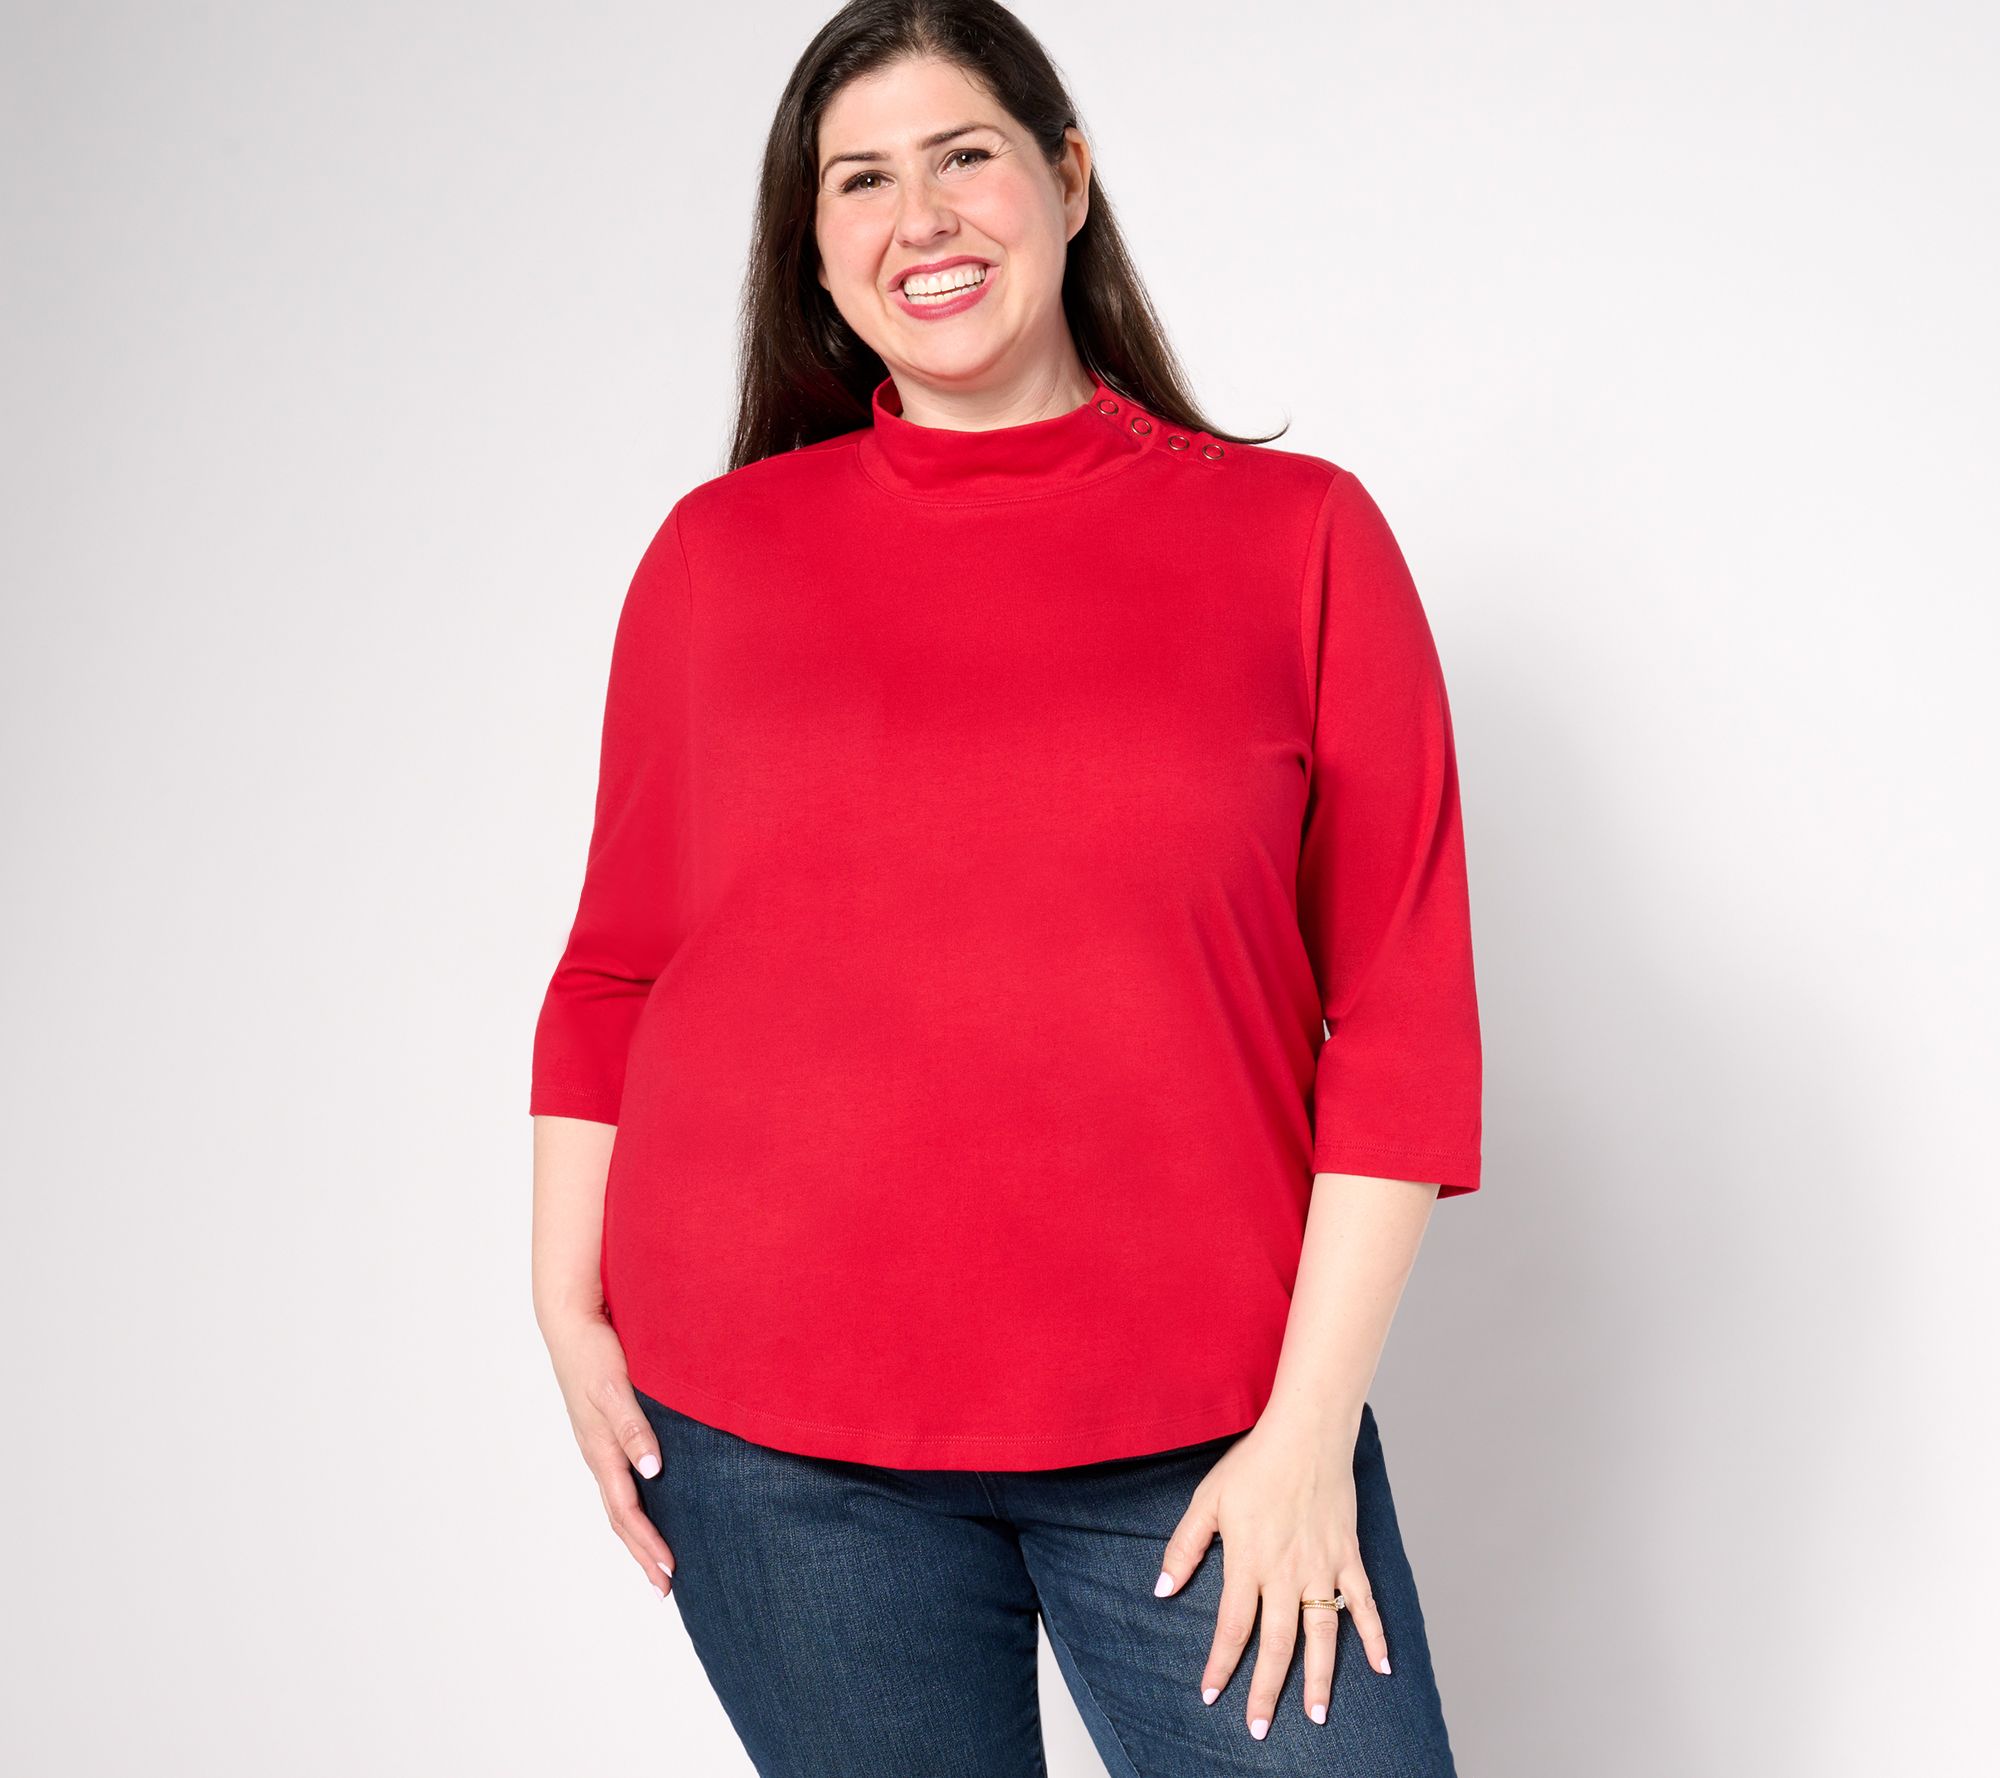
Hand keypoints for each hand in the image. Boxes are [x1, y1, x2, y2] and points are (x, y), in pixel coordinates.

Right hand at [541, 1305, 676, 1599]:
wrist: (571, 1322)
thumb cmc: (594, 1352)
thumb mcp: (614, 1389)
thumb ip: (633, 1427)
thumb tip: (652, 1471)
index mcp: (600, 1450)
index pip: (626, 1510)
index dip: (648, 1543)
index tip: (669, 1573)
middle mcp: (599, 1454)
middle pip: (620, 1517)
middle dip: (642, 1553)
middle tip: (664, 1588)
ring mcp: (599, 1444)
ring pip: (619, 1501)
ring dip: (638, 1534)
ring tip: (658, 1561)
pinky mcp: (605, 1429)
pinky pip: (620, 1478)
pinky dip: (635, 1504)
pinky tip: (650, 1504)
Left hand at [1152, 1414, 1390, 1736]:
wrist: (1305, 1434)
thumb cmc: (1253, 1465)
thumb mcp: (1207, 1500)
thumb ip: (1184, 1547)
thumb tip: (1162, 1589)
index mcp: (1248, 1561)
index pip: (1233, 1627)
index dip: (1221, 1665)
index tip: (1212, 1695)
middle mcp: (1286, 1572)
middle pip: (1277, 1643)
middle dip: (1266, 1689)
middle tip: (1258, 1728)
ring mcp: (1322, 1566)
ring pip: (1322, 1634)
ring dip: (1319, 1677)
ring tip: (1315, 1715)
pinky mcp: (1348, 1556)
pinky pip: (1364, 1602)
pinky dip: (1375, 1635)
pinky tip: (1382, 1667)